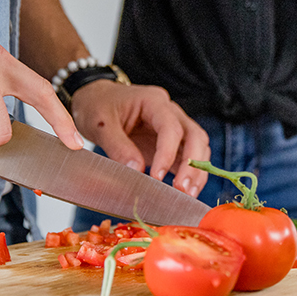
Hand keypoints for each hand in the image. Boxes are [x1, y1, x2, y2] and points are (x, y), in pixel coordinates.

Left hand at [70, 80, 209, 196]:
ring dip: (197, 171)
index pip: (171, 128)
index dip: (167, 153)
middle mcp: (170, 112)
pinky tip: (186, 193)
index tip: (157, 176)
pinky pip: (190, 157)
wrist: (97, 100)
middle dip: (192, 164)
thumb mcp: (101, 124)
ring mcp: (175, 126)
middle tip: (182, 189)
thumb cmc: (98, 107)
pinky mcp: (173, 142)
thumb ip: (118, 146)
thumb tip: (137, 170)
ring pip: (199, 146)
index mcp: (153, 101)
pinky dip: (192, 174)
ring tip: (188, 195)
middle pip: (195, 136)